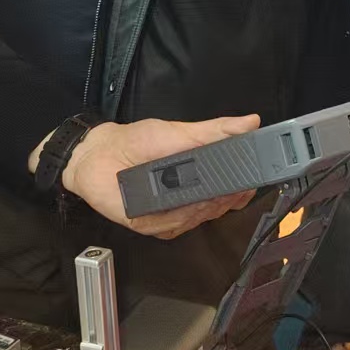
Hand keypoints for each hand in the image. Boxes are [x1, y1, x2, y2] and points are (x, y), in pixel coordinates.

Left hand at [61, 115, 263, 238]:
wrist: (99, 155)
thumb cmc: (138, 141)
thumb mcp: (182, 130)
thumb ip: (216, 130)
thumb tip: (251, 122)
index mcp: (200, 178)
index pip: (232, 191)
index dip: (243, 190)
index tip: (249, 183)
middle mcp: (189, 200)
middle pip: (218, 208)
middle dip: (224, 198)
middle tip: (225, 185)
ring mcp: (171, 215)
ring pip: (197, 219)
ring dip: (200, 207)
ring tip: (197, 190)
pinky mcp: (152, 226)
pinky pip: (172, 227)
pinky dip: (176, 216)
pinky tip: (176, 204)